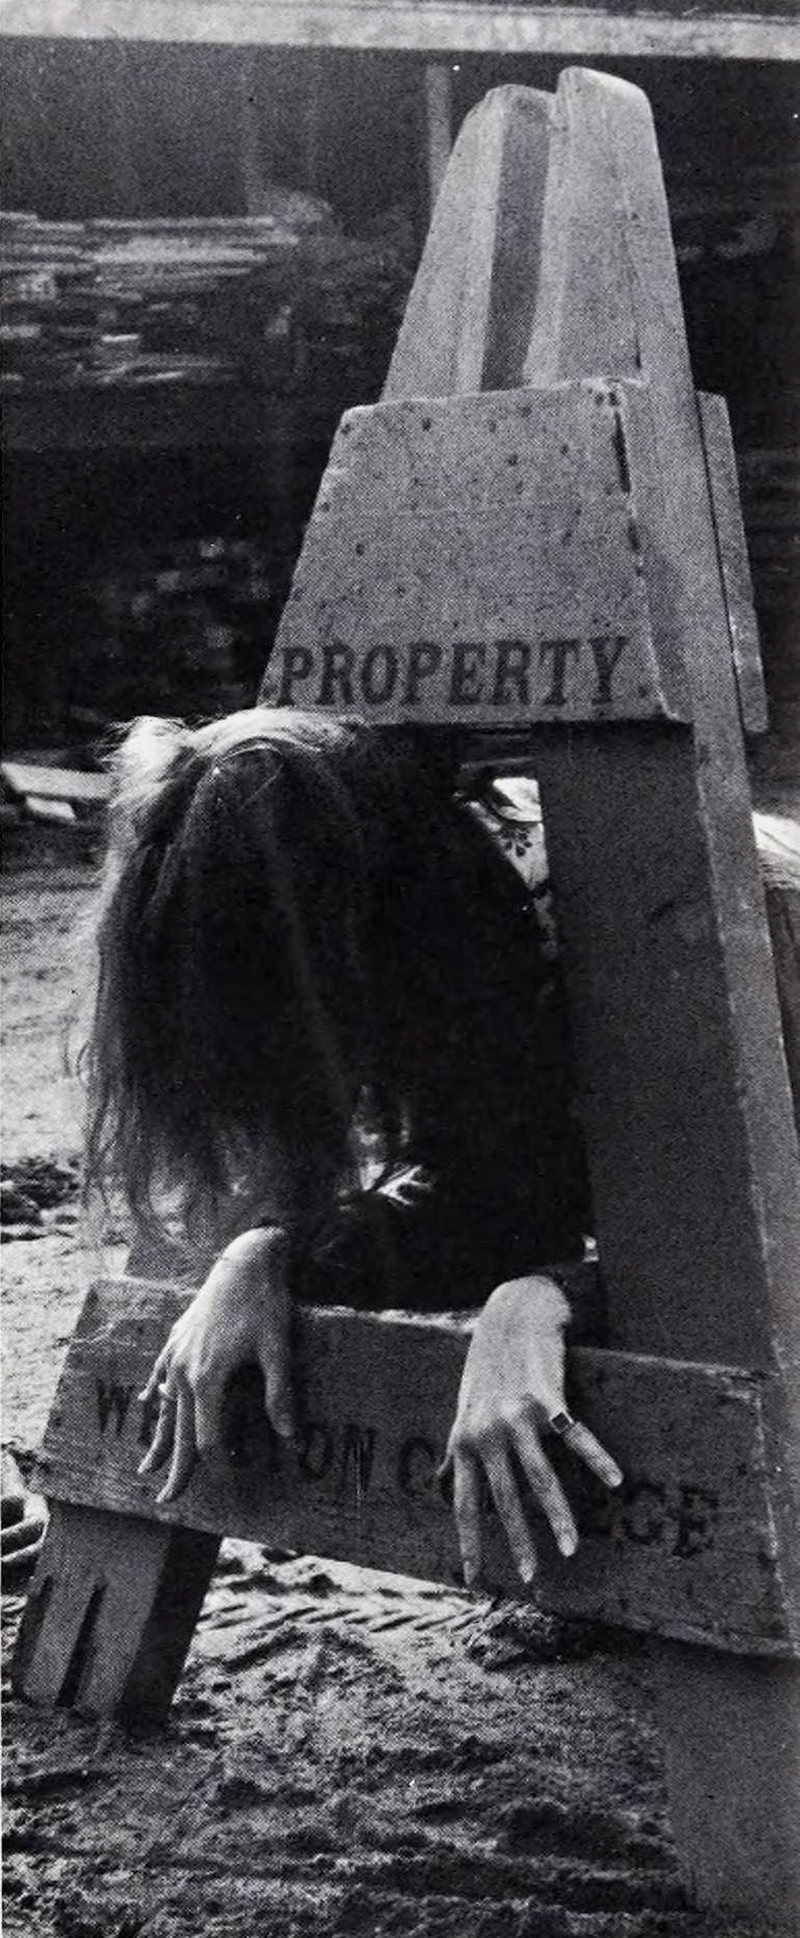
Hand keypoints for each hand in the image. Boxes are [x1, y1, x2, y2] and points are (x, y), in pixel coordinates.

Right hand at [137, 1226, 292, 1504]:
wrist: (244, 1259)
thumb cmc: (265, 1303)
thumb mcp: (278, 1348)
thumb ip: (280, 1394)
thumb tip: (289, 1436)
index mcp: (207, 1378)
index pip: (206, 1437)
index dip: (215, 1464)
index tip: (227, 1484)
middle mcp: (183, 1371)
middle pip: (178, 1430)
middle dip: (175, 1467)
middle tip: (168, 1500)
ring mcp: (176, 1354)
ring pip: (164, 1406)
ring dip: (158, 1437)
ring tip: (147, 1466)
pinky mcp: (177, 1339)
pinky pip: (160, 1375)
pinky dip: (155, 1394)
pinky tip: (148, 1404)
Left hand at [441, 1276, 621, 1587]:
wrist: (511, 1317)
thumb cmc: (488, 1371)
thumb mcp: (463, 1412)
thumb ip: (456, 1453)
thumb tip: (441, 1490)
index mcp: (464, 1441)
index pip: (464, 1503)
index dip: (469, 1542)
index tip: (474, 1580)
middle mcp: (487, 1432)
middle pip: (505, 1498)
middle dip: (519, 1540)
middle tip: (531, 1576)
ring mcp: (517, 1415)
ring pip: (540, 1476)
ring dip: (558, 1516)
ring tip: (571, 1546)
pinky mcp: (547, 1397)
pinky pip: (575, 1437)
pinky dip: (597, 1459)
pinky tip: (615, 1480)